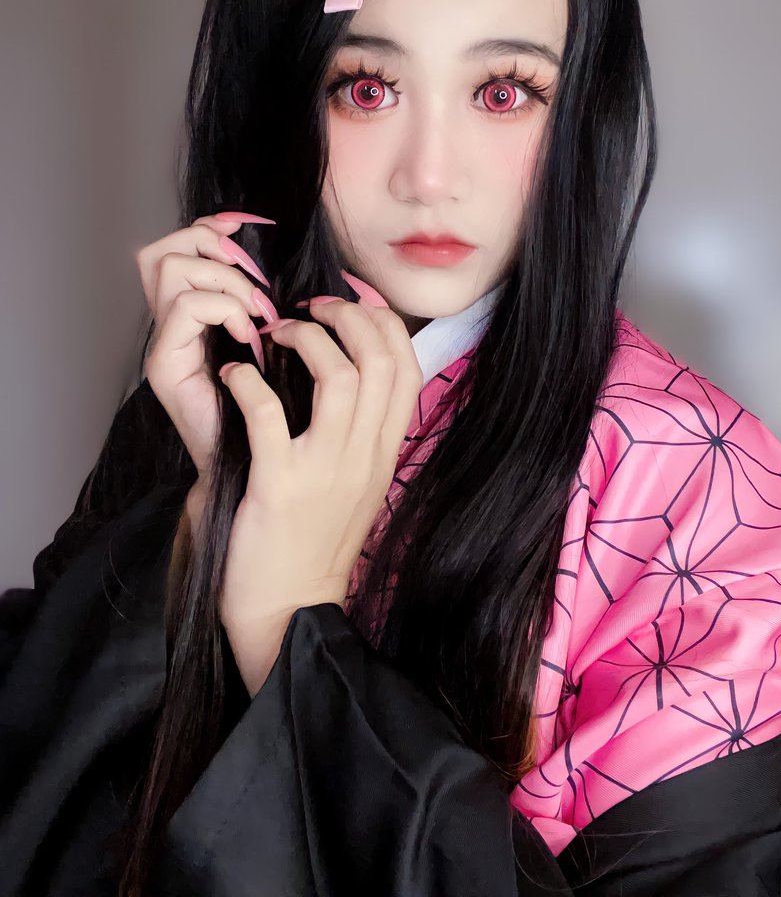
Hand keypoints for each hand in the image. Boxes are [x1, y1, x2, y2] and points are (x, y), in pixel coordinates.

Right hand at [136, 211, 277, 480]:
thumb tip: (302, 264)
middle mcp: (172, 325)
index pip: (179, 246)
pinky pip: (188, 306)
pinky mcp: (166, 365)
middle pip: (162, 249)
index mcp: (199, 315)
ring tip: (257, 315)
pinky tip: (250, 337)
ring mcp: (165, 344)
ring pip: (170, 267)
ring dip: (226, 282)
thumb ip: (278, 303)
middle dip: (211, 247)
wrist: (257, 471)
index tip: (247, 230)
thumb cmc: (279, 412)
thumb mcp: (284, 343)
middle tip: (254, 281)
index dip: (209, 228)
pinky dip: (225, 310)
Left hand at [214, 296, 422, 696]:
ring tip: (275, 335)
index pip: (408, 368)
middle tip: (309, 310)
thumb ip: (363, 432)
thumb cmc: (317, 541)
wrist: (290, 611)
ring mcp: (326, 471)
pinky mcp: (280, 487)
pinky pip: (269, 416)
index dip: (382, 323)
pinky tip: (235, 377)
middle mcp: (365, 456)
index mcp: (384, 452)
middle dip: (347, 317)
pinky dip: (249, 383)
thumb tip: (351, 372)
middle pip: (380, 361)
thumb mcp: (358, 484)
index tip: (348, 307)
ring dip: (305, 341)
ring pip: (339, 378)